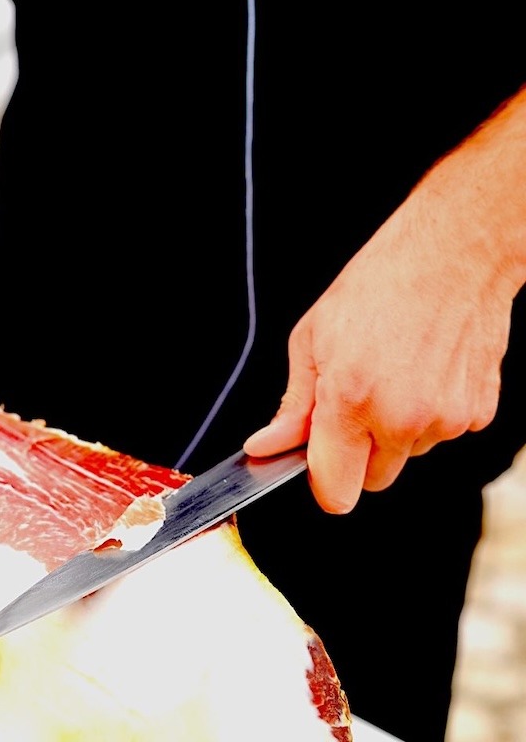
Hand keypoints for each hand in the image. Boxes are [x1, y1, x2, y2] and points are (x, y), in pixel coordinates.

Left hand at [243, 87, 525, 512]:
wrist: (450, 254)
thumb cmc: (377, 287)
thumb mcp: (311, 339)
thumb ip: (292, 405)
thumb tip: (266, 446)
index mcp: (351, 401)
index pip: (334, 491)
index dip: (322, 482)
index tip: (319, 464)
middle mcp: (401, 418)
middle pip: (373, 480)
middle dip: (358, 455)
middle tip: (354, 405)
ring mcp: (445, 419)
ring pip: (408, 455)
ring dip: (395, 431)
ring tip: (392, 374)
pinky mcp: (478, 413)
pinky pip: (441, 434)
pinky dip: (428, 415)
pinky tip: (421, 372)